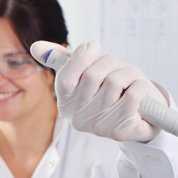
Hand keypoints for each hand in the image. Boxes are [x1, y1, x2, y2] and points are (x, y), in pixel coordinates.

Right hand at [30, 41, 164, 141]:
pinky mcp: (120, 132)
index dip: (81, 57)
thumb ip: (64, 59)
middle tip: (116, 67)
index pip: (65, 77)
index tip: (94, 46)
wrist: (141, 114)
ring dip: (128, 74)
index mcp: (65, 103)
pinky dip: (141, 86)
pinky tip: (139, 92)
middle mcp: (77, 118)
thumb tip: (35, 46)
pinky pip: (133, 95)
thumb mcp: (88, 71)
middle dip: (110, 62)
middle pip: (93, 76)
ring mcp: (98, 127)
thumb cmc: (113, 89)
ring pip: (115, 81)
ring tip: (129, 81)